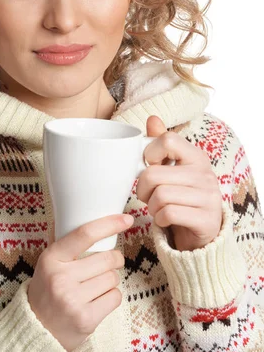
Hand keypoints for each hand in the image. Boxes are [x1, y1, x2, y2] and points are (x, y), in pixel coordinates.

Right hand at [27, 213, 133, 351]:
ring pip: (113, 278)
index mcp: (51, 258)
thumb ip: (69, 246)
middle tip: (110, 263)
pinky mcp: (86, 319)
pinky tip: (98, 300)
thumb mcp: (49, 263)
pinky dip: (112, 296)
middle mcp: (60, 278)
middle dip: (115, 259)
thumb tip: (98, 221)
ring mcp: (72, 300)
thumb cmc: (49, 290)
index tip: (126, 219)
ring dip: (111, 280)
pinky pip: (115, 297)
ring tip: (97, 285)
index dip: (109, 224)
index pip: (84, 234)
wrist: (37, 330)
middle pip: (107, 258)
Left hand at [137, 115, 222, 251]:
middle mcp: (205, 174)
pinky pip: (168, 214)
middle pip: (153, 174)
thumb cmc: (182, 196)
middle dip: (142, 189)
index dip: (150, 154)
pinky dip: (160, 219)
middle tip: (148, 195)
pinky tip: (165, 219)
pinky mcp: (206, 219)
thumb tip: (152, 118)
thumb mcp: (174, 168)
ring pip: (160, 196)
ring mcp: (208, 197)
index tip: (152, 166)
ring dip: (152, 206)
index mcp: (196, 156)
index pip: (167, 140)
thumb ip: (162, 144)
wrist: (203, 233)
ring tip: (158, 207)